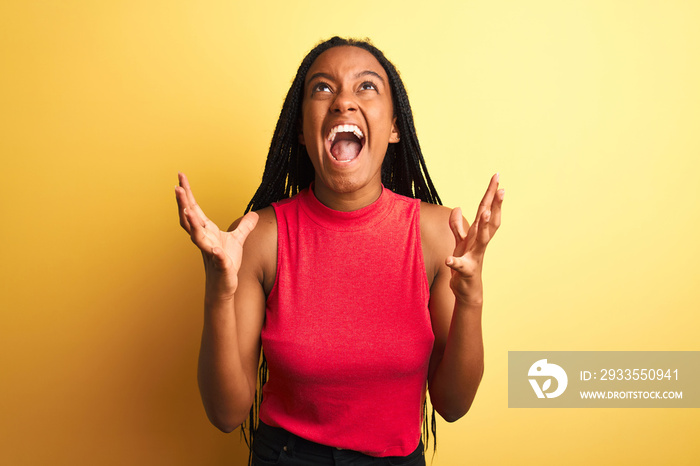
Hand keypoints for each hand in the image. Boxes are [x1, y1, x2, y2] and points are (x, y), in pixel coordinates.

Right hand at [175, 172, 257, 296]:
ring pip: (197, 237)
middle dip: (183, 203)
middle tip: (176, 187)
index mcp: (206, 231)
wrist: (224, 286)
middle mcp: (204, 239)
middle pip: (189, 219)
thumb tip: (254, 214)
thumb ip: (245, 226)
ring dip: (192, 224)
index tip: (180, 176)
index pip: (194, 208)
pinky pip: (218, 258)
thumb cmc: (227, 262)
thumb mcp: (238, 240)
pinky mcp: (220, 266)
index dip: (187, 193)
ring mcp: (210, 252)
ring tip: (187, 210)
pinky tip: (217, 249)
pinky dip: (217, 253)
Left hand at [446, 173, 503, 304]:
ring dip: (483, 225)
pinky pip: (460, 265)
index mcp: (478, 234)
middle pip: (490, 220)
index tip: (497, 176)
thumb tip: (457, 207)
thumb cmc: (466, 263)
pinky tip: (449, 259)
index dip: (490, 194)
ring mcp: (475, 256)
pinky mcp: (466, 271)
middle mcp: (480, 243)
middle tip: (501, 188)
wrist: (467, 289)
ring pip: (482, 239)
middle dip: (495, 204)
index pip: (485, 210)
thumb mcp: (461, 242)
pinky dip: (455, 262)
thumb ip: (458, 225)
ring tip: (484, 211)